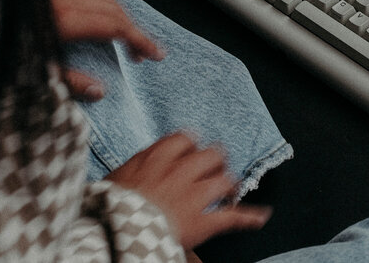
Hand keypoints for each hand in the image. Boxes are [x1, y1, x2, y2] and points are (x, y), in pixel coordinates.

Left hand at [48, 0, 164, 100]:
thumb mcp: (33, 71)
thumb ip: (68, 82)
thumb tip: (98, 91)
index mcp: (63, 19)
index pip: (116, 27)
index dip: (140, 40)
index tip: (155, 53)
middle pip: (114, 10)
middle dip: (133, 31)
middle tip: (141, 53)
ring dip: (119, 14)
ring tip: (124, 35)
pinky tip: (100, 8)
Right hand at [107, 133, 271, 249]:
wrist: (115, 228)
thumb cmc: (108, 206)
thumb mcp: (115, 178)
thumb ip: (133, 168)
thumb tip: (134, 168)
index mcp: (156, 158)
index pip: (184, 139)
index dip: (192, 145)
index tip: (192, 150)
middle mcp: (179, 171)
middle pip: (210, 154)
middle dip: (217, 160)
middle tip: (216, 166)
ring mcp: (193, 195)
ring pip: (224, 180)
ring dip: (230, 185)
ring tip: (231, 190)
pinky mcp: (202, 221)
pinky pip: (232, 217)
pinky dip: (249, 217)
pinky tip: (261, 217)